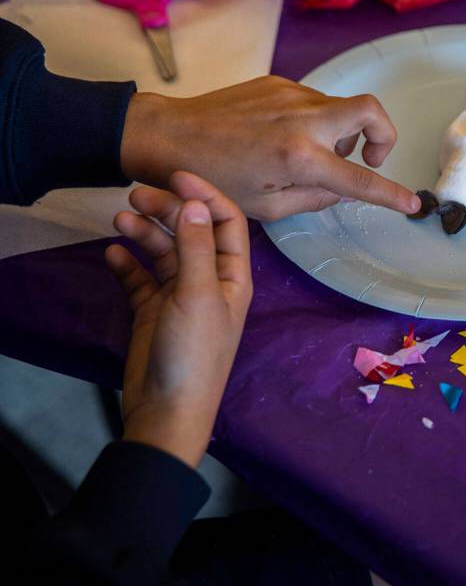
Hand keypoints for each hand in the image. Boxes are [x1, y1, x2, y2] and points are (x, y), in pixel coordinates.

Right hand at [105, 171, 252, 467]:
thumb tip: (195, 204)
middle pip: (191, 232)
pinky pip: (140, 278)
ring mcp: (180, 296)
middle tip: (133, 194)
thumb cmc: (193, 353)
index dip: (205, 196)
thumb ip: (195, 248)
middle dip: (167, 210)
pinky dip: (128, 263)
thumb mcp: (197, 295)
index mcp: (234, 276)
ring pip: (163, 251)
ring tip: (117, 219)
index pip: (226, 223)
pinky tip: (112, 253)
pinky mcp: (153, 312)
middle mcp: (210, 281)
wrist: (167, 410)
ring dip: (143, 233)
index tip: (175, 175)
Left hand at [120, 76, 421, 220]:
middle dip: (384, 136)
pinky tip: (285, 139)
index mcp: (299, 157)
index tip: (412, 204)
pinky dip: (315, 122)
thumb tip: (342, 190)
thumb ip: (314, 199)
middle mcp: (302, 119)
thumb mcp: (266, 207)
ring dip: (342, 132)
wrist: (167, 136)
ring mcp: (291, 94)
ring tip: (311, 156)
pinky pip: (314, 101)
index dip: (392, 194)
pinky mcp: (278, 83)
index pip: (360, 179)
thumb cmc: (212, 180)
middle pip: (371, 110)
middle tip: (367, 159)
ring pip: (342, 107)